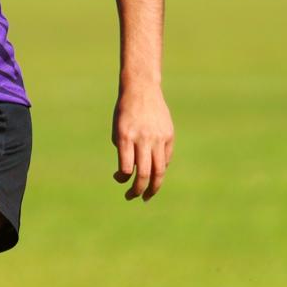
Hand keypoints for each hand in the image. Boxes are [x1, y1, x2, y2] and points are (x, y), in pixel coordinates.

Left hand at [112, 81, 173, 200]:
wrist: (142, 89)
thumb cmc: (125, 112)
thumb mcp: (118, 130)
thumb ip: (124, 152)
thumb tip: (132, 174)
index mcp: (126, 137)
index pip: (127, 168)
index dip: (122, 179)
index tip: (119, 179)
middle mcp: (143, 138)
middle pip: (145, 173)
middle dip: (138, 190)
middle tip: (132, 197)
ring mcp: (158, 137)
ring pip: (159, 169)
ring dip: (153, 186)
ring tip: (147, 195)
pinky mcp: (169, 135)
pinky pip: (165, 158)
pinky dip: (159, 168)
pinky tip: (154, 173)